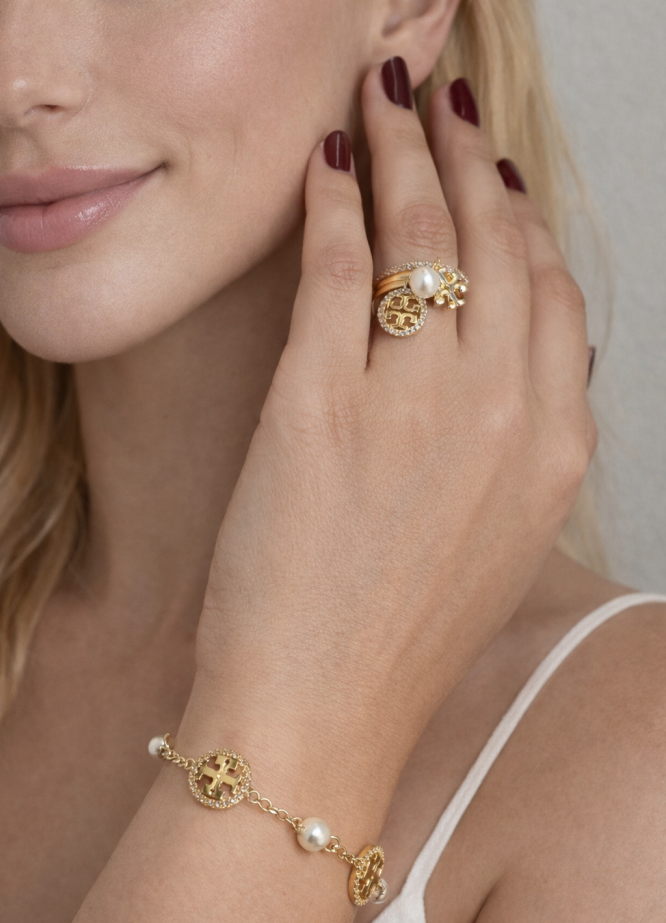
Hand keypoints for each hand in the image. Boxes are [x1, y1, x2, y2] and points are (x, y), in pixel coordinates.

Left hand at [193, 68, 594, 778]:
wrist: (321, 715)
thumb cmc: (397, 640)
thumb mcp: (494, 539)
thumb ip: (514, 440)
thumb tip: (498, 350)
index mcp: (552, 449)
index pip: (556, 296)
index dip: (523, 220)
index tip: (492, 176)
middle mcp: (501, 414)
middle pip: (499, 242)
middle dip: (466, 152)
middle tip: (439, 102)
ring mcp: (415, 405)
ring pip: (425, 232)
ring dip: (402, 147)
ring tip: (383, 100)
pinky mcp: (320, 406)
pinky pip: (340, 268)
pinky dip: (333, 202)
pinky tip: (326, 166)